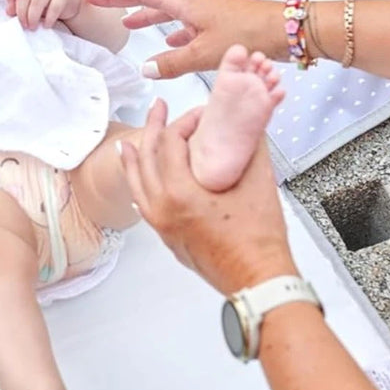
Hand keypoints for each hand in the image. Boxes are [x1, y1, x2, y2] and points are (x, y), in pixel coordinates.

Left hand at [5, 0, 81, 29]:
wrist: (71, 2)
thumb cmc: (47, 4)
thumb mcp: (31, 4)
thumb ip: (20, 6)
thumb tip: (9, 12)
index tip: (10, 10)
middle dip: (22, 12)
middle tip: (24, 24)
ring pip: (38, 0)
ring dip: (33, 16)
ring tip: (33, 27)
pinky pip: (54, 6)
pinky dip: (49, 18)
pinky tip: (46, 25)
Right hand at [83, 0, 278, 77]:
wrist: (287, 29)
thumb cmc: (251, 34)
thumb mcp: (206, 53)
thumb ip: (172, 63)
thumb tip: (145, 68)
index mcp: (184, 1)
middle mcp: (191, 0)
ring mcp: (203, 9)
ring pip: (164, 8)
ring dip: (142, 13)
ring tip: (122, 19)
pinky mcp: (214, 20)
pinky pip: (182, 21)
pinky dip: (167, 28)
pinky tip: (166, 42)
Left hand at [119, 99, 295, 295]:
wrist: (259, 281)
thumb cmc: (259, 242)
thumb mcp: (259, 184)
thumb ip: (251, 148)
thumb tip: (250, 124)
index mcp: (180, 194)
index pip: (170, 143)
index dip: (184, 121)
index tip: (199, 113)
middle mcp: (163, 209)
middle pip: (146, 158)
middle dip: (152, 128)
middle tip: (157, 108)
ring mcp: (162, 225)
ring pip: (138, 184)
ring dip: (135, 159)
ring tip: (130, 143)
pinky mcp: (168, 237)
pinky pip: (145, 205)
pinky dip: (141, 186)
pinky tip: (142, 181)